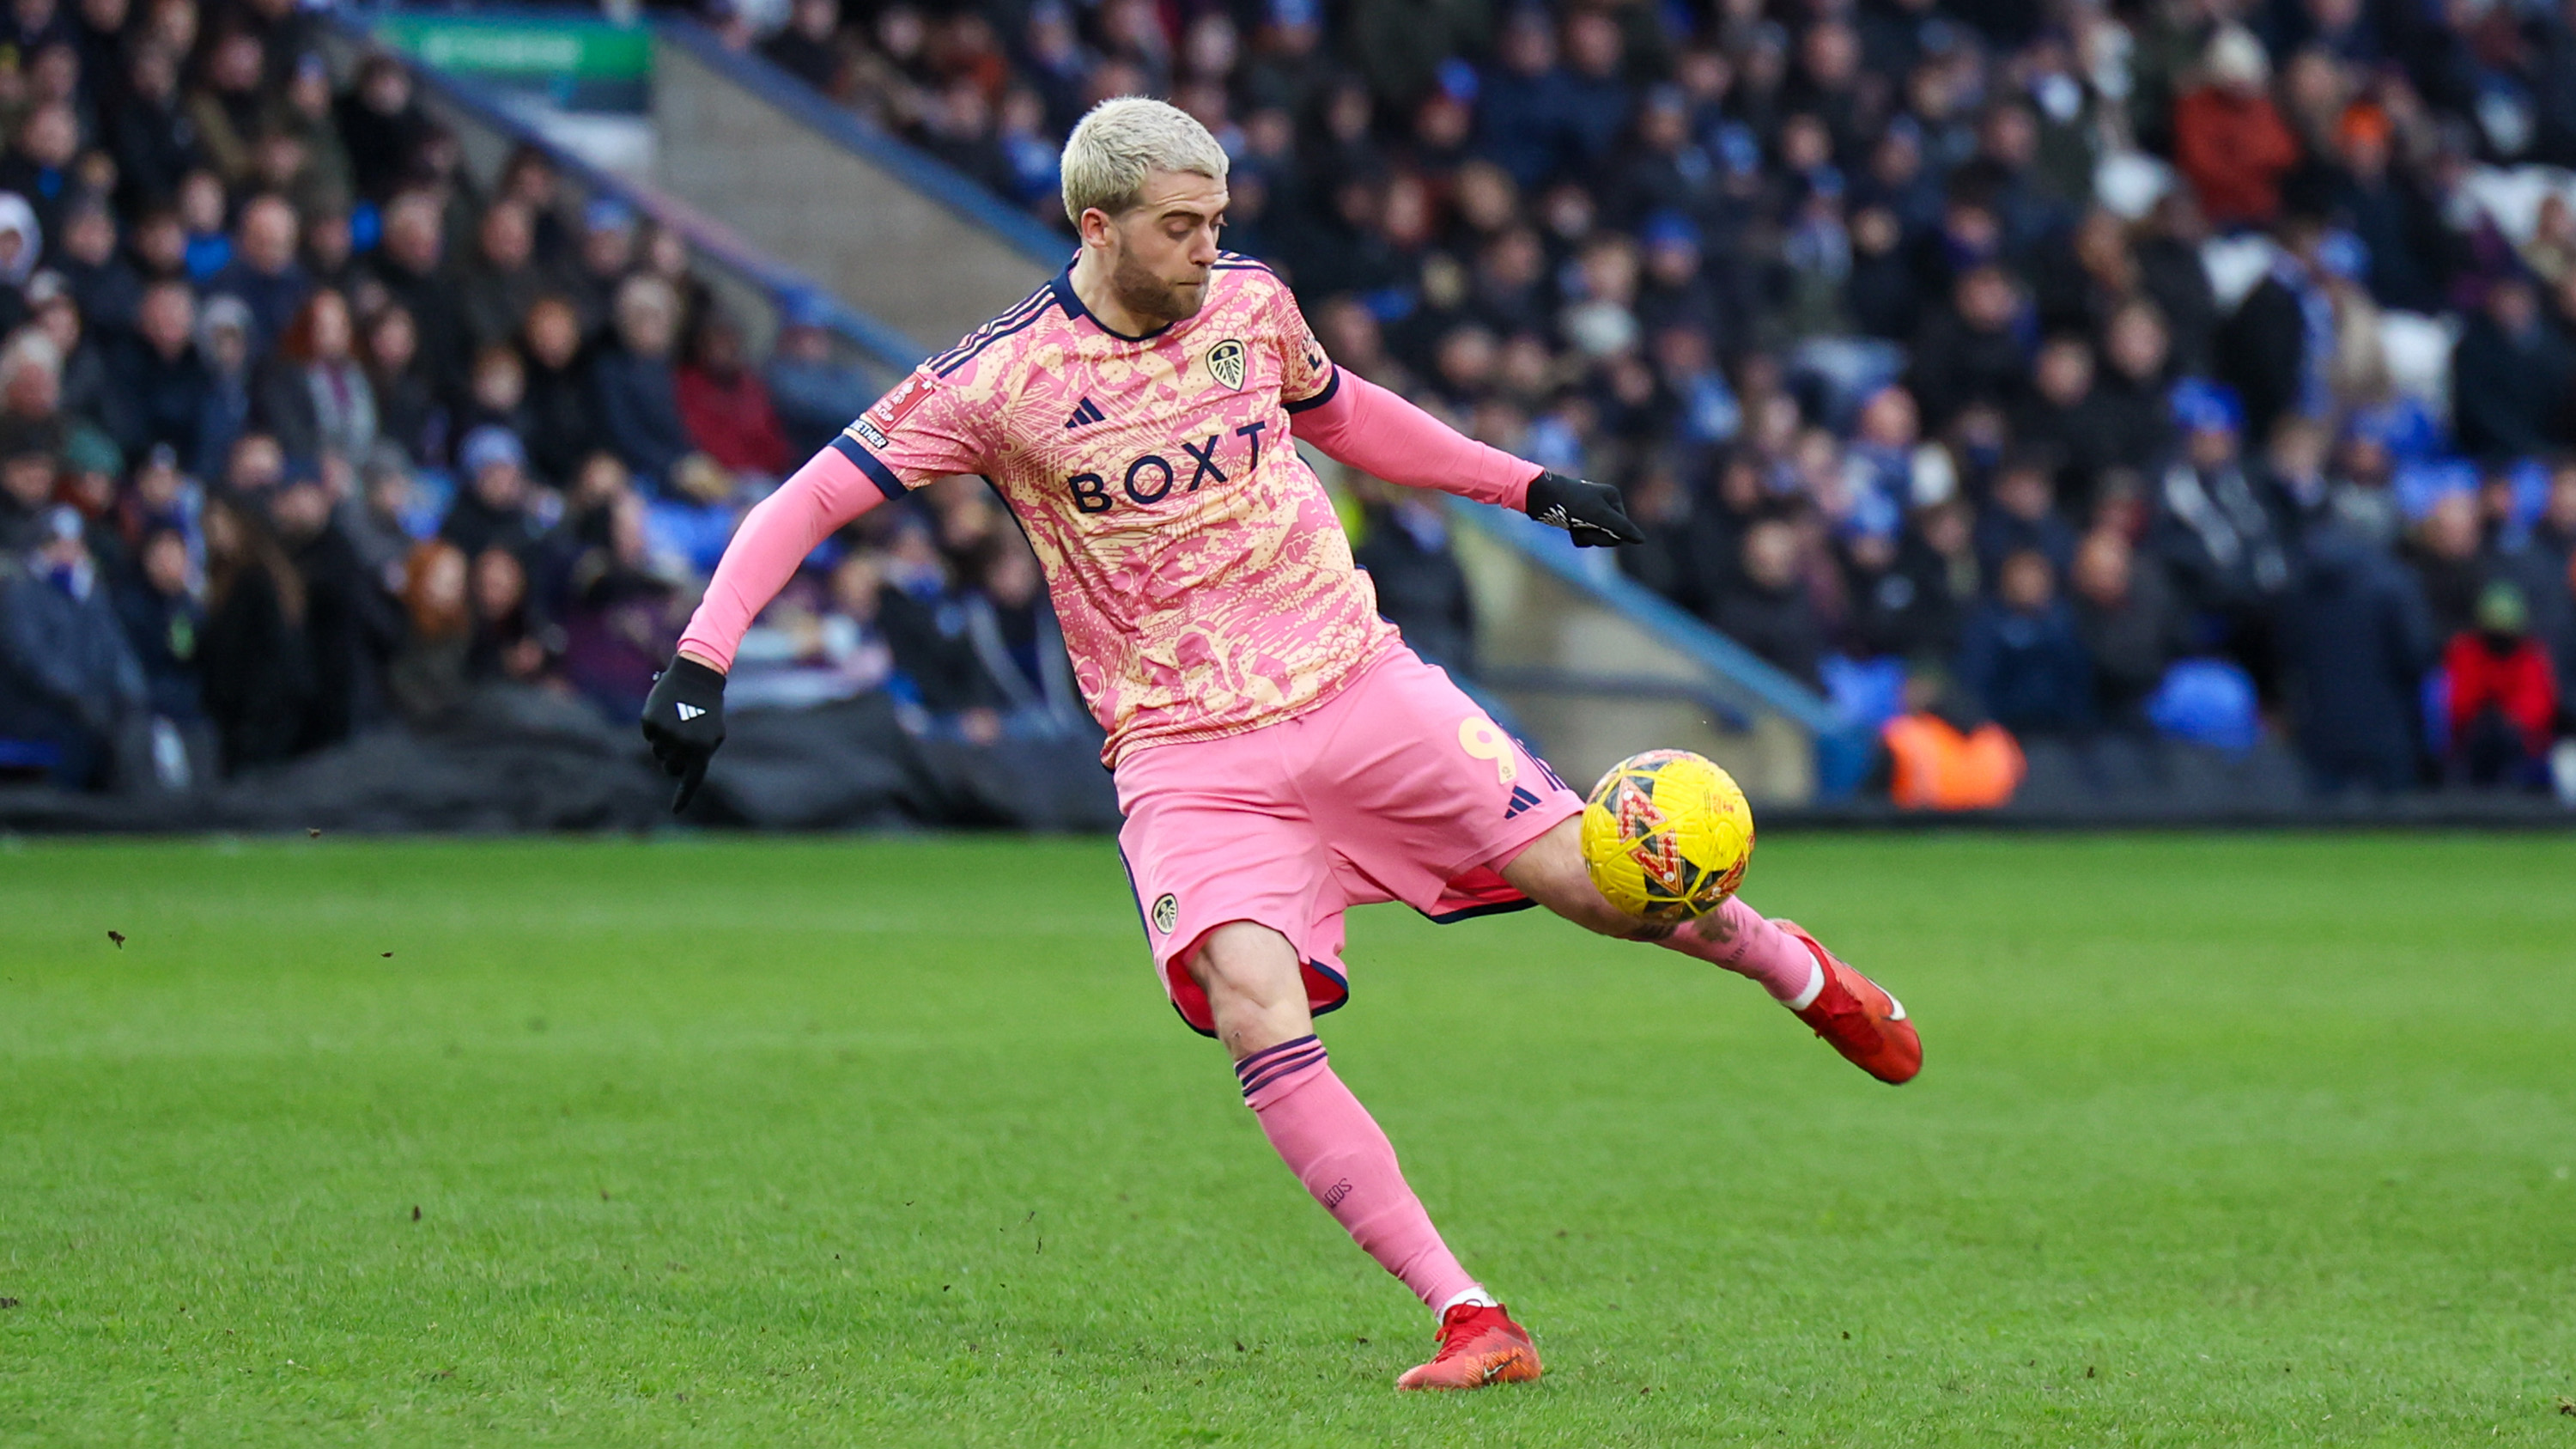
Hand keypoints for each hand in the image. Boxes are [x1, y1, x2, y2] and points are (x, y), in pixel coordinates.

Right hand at [640, 655, 726, 813]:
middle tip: (682, 743)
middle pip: (670, 768)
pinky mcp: (649, 722)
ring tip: (678, 723)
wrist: (696, 677)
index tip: (676, 811)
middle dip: (675, 761)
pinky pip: (649, 736)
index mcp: (701, 750)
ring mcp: (664, 734)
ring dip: (666, 744)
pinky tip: (667, 714)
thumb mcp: (713, 735)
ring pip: (658, 753)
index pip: (690, 781)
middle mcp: (681, 745)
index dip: (682, 798)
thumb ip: (700, 756)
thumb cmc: (708, 710)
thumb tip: (683, 775)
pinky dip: (656, 729)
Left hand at [1524, 470, 1644, 547]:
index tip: (1593, 524)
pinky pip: (1585, 537)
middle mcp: (1604, 502)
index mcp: (1613, 497)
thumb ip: (1622, 528)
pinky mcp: (1578, 518)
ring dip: (1585, 536)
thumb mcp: (1599, 516)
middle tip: (1581, 525)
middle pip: (1610, 534)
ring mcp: (1591, 511)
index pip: (1622, 529)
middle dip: (1596, 536)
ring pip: (1597, 537)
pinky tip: (1568, 528)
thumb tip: (1642, 540)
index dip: (1607, 534)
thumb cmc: (1572, 504)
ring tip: (1573, 525)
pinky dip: (1577, 536)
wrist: (1540, 497)